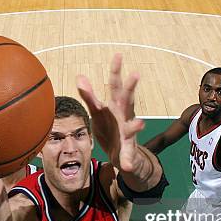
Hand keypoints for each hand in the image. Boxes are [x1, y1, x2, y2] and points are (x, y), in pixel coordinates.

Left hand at [76, 54, 144, 171]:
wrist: (121, 153)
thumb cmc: (109, 127)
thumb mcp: (97, 111)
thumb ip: (89, 96)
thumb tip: (80, 76)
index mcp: (116, 105)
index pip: (115, 85)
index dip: (116, 71)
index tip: (118, 56)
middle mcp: (125, 115)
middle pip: (128, 100)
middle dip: (131, 88)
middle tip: (135, 75)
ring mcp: (128, 132)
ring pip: (133, 127)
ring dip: (136, 126)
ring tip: (140, 124)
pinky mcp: (128, 150)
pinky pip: (128, 155)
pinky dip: (127, 159)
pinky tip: (126, 165)